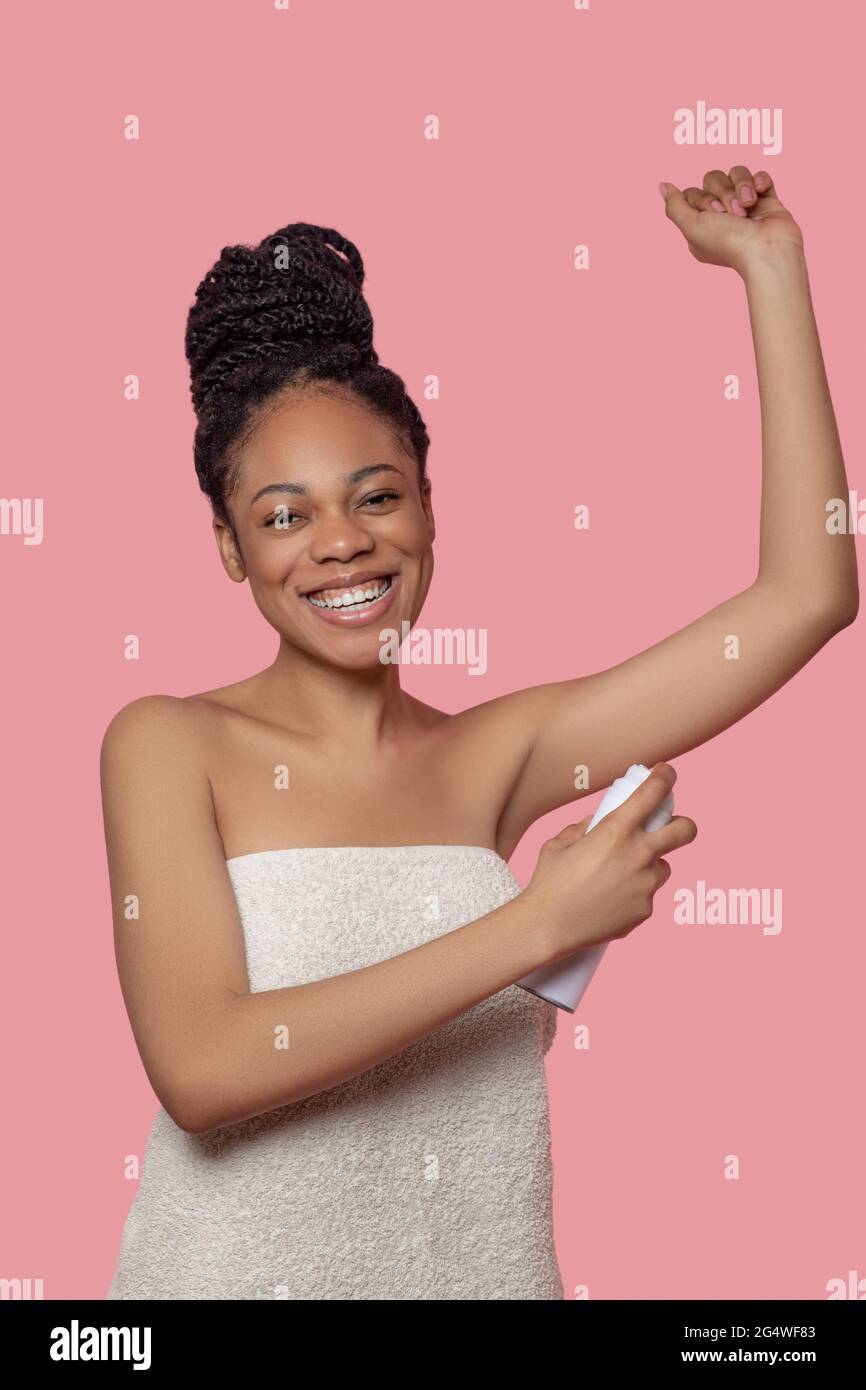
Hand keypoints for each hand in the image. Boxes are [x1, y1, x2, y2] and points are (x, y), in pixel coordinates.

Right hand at [524, 763, 697, 958]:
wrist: (547, 928)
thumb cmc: (549, 882)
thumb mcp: (561, 842)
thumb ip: (588, 826)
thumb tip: (603, 821)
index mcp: (617, 830)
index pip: (654, 791)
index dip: (665, 777)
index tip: (667, 773)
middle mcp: (639, 855)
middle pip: (685, 830)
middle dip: (682, 824)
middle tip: (670, 826)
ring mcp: (646, 885)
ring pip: (662, 866)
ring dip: (649, 864)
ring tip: (619, 875)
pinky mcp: (645, 910)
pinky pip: (647, 895)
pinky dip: (633, 893)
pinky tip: (609, 900)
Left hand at [659, 167, 803, 275]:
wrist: (768, 249)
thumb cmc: (730, 243)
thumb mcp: (691, 227)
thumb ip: (674, 206)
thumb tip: (663, 185)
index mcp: (701, 226)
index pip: (692, 192)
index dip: (702, 199)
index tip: (713, 215)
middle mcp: (722, 216)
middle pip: (713, 179)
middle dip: (724, 193)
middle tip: (734, 215)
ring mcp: (745, 206)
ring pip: (736, 173)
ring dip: (742, 187)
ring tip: (749, 206)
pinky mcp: (766, 200)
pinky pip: (759, 175)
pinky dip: (760, 181)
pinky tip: (761, 193)